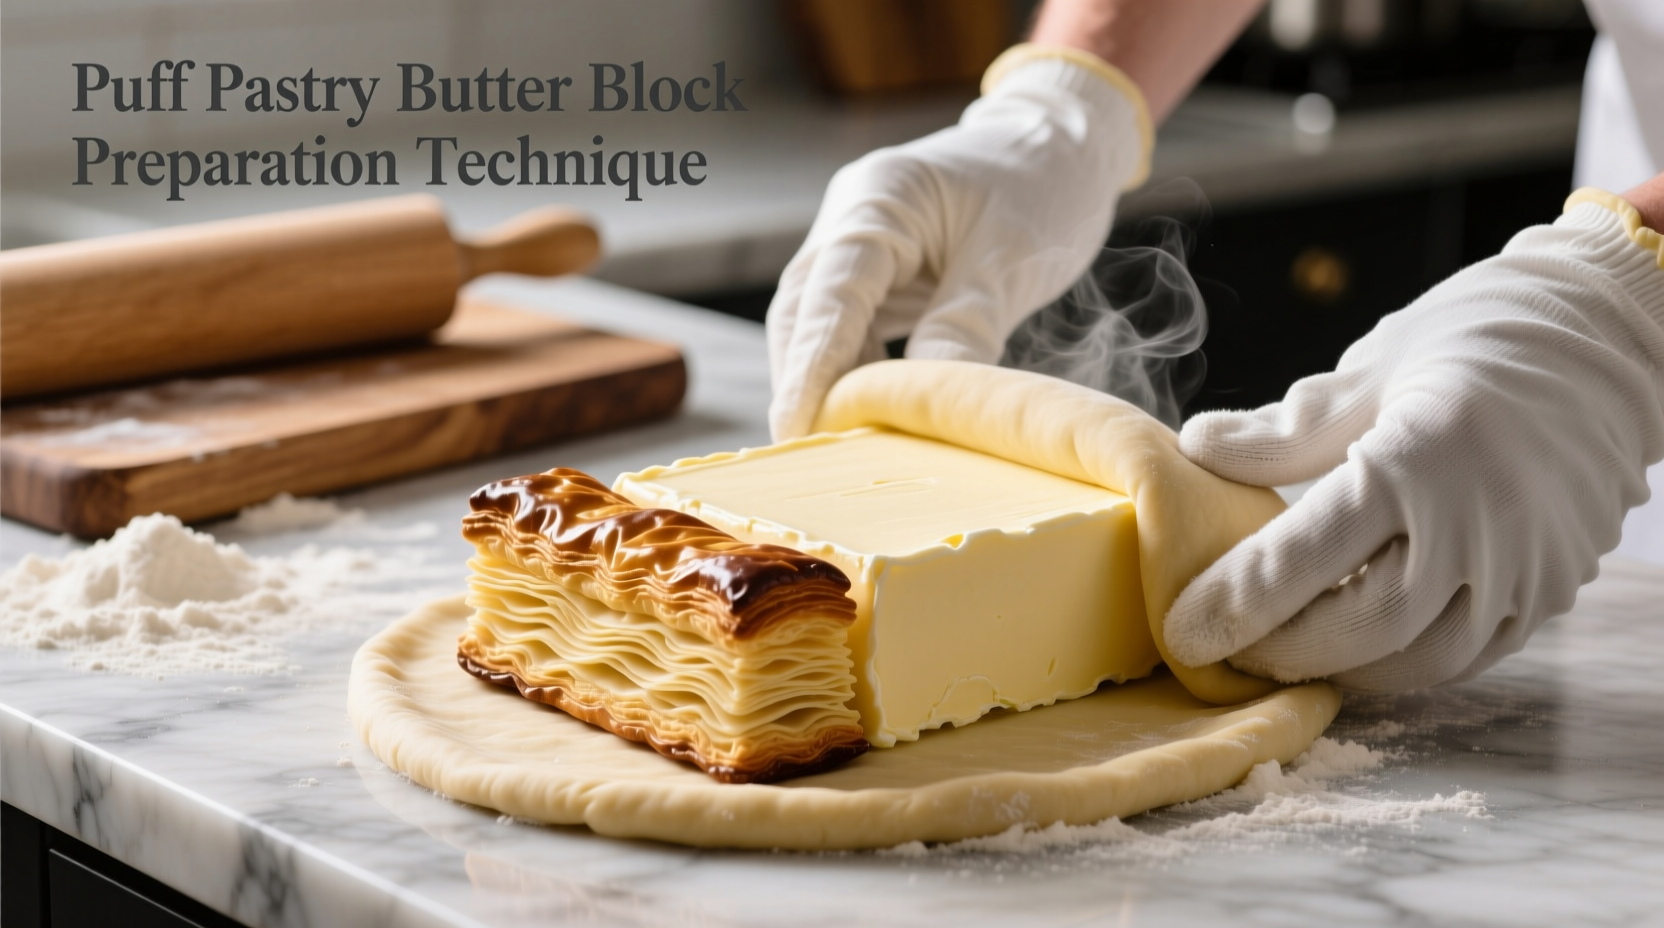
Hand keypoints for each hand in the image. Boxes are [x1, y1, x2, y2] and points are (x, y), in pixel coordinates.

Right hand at [765, 48, 1148, 438]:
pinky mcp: (876, 271)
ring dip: (830, 382)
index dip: (810, 367)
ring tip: (845, 444)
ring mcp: (857, 243)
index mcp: (879, 198)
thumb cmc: (1042, 185)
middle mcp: (851, 217)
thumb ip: (963, 328)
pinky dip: (859, 370)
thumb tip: (921, 407)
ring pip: (821, 325)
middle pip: (805, 312)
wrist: (1062, 143)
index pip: (830, 293)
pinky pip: (852, 327)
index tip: (797, 427)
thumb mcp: (1011, 259)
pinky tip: (878, 411)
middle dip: (804, 383)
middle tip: (811, 456)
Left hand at [1166, 195, 1663, 692]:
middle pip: (1357, 629)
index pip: (1304, 559)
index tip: (1181, 630)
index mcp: (1419, 460)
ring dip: (1339, 668)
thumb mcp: (1375, 365)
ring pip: (1415, 660)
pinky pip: (1466, 655)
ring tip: (1279, 650)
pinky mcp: (1550, 590)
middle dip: (1278, 650)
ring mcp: (1523, 567)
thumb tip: (1197, 447)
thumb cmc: (1481, 335)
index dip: (1233, 605)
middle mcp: (1478, 525)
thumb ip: (1285, 427)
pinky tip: (1354, 643)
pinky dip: (1402, 661)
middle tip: (1222, 649)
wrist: (1614, 335)